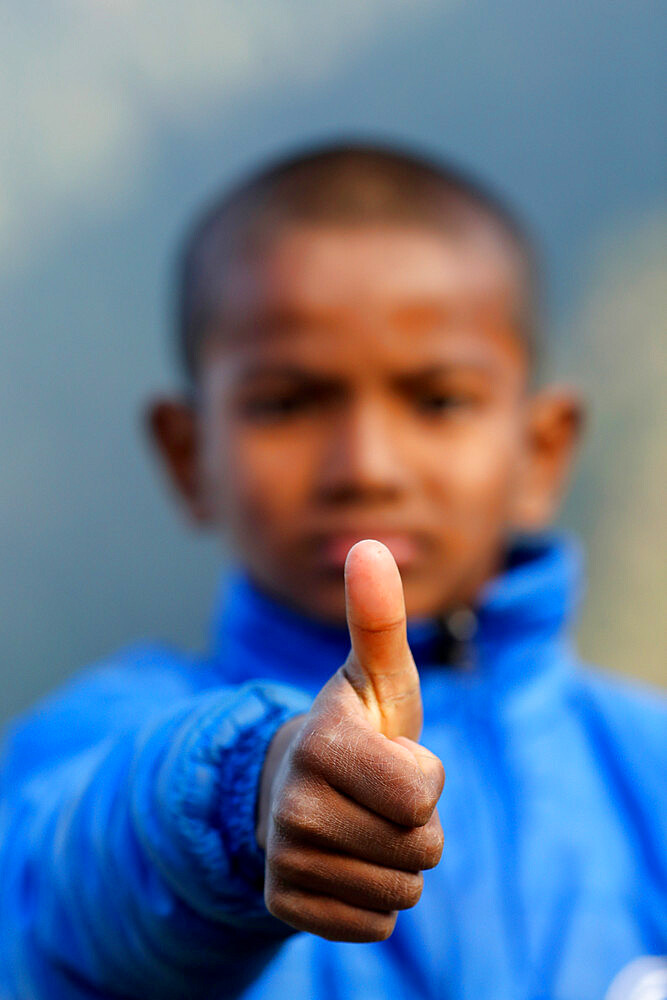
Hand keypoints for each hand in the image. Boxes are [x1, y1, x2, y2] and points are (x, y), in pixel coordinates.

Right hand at [257, 540, 444, 941]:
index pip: (424, 792)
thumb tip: (369, 544)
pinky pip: (375, 925)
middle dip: (415, 824)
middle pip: (421, 850)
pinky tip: (345, 861)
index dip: (423, 775)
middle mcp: (293, 807)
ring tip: (361, 824)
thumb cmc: (352, 728)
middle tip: (376, 796)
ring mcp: (286, 861)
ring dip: (396, 862)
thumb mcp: (372, 676)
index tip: (390, 755)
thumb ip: (377, 618)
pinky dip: (373, 898)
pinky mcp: (287, 907)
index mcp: (320, 745)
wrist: (290, 787)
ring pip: (402, 892)